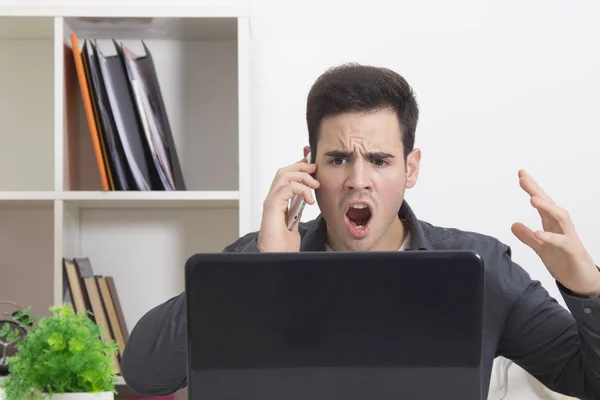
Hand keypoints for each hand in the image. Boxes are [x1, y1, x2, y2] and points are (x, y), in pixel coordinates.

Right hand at [256, 157, 318, 251]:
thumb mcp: (295, 223)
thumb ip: (298, 210)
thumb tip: (307, 199)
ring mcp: (271, 201)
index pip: (286, 177)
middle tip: (316, 169)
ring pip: (283, 175)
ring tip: (315, 185)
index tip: (314, 165)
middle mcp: (272, 198)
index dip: (299, 167)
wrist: (276, 258)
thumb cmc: (282, 245)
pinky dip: (300, 189)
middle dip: (301, 167)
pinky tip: (309, 199)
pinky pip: (285, 188)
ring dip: (302, 176)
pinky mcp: (272, 206)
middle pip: (284, 171)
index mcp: (278, 201)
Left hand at [511, 170, 599, 297]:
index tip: (521, 175)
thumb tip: (513, 224)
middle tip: (524, 179)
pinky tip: (539, 233)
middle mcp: (562, 228)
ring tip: (532, 199)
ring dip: (547, 207)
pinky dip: (551, 237)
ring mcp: (569, 238)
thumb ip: (527, 237)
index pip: (542, 203)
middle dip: (537, 190)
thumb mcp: (541, 249)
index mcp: (553, 226)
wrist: (583, 282)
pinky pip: (563, 242)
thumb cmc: (565, 262)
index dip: (532, 189)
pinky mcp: (573, 252)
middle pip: (550, 204)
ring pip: (561, 217)